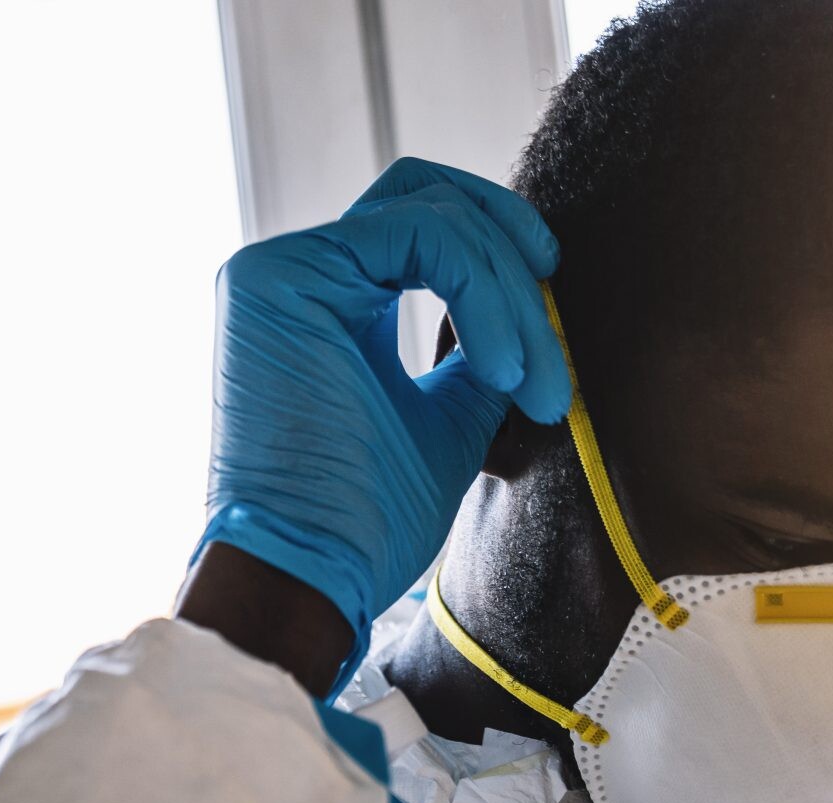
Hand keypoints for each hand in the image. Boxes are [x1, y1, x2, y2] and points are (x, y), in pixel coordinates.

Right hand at [188, 158, 569, 689]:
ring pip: (433, 214)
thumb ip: (476, 354)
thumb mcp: (448, 420)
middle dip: (512, 252)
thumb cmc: (369, 523)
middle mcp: (295, 274)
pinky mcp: (279, 275)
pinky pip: (418, 235)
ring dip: (509, 294)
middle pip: (426, 194)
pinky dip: (482, 293)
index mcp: (327, 303)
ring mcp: (280, 269)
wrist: (311, 577)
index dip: (501, 255)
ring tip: (535, 387)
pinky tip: (502, 371)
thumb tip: (534, 308)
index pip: (423, 226)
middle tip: (553, 349)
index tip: (551, 334)